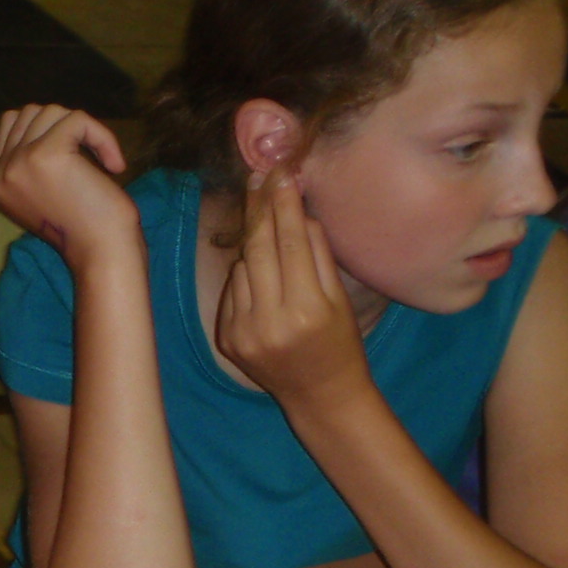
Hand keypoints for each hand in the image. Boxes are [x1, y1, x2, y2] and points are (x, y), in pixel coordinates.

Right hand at [0, 105, 136, 266]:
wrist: (101, 252)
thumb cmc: (84, 227)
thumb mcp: (45, 193)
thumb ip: (32, 161)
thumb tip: (45, 119)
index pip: (11, 124)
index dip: (48, 129)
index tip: (74, 159)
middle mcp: (0, 172)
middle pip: (29, 112)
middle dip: (64, 125)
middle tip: (88, 156)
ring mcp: (19, 162)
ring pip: (52, 112)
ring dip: (85, 129)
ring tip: (103, 161)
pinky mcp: (45, 154)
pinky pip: (78, 120)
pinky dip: (102, 137)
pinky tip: (114, 165)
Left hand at [213, 171, 371, 406]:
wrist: (319, 394)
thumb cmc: (339, 342)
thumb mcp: (340, 299)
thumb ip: (318, 255)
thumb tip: (299, 210)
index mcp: (307, 309)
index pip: (291, 243)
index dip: (285, 204)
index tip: (281, 173)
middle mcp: (270, 321)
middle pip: (259, 249)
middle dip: (259, 208)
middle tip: (260, 176)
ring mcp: (243, 332)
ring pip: (242, 267)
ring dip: (255, 243)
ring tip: (268, 228)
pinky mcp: (227, 339)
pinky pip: (233, 290)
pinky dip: (246, 275)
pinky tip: (262, 275)